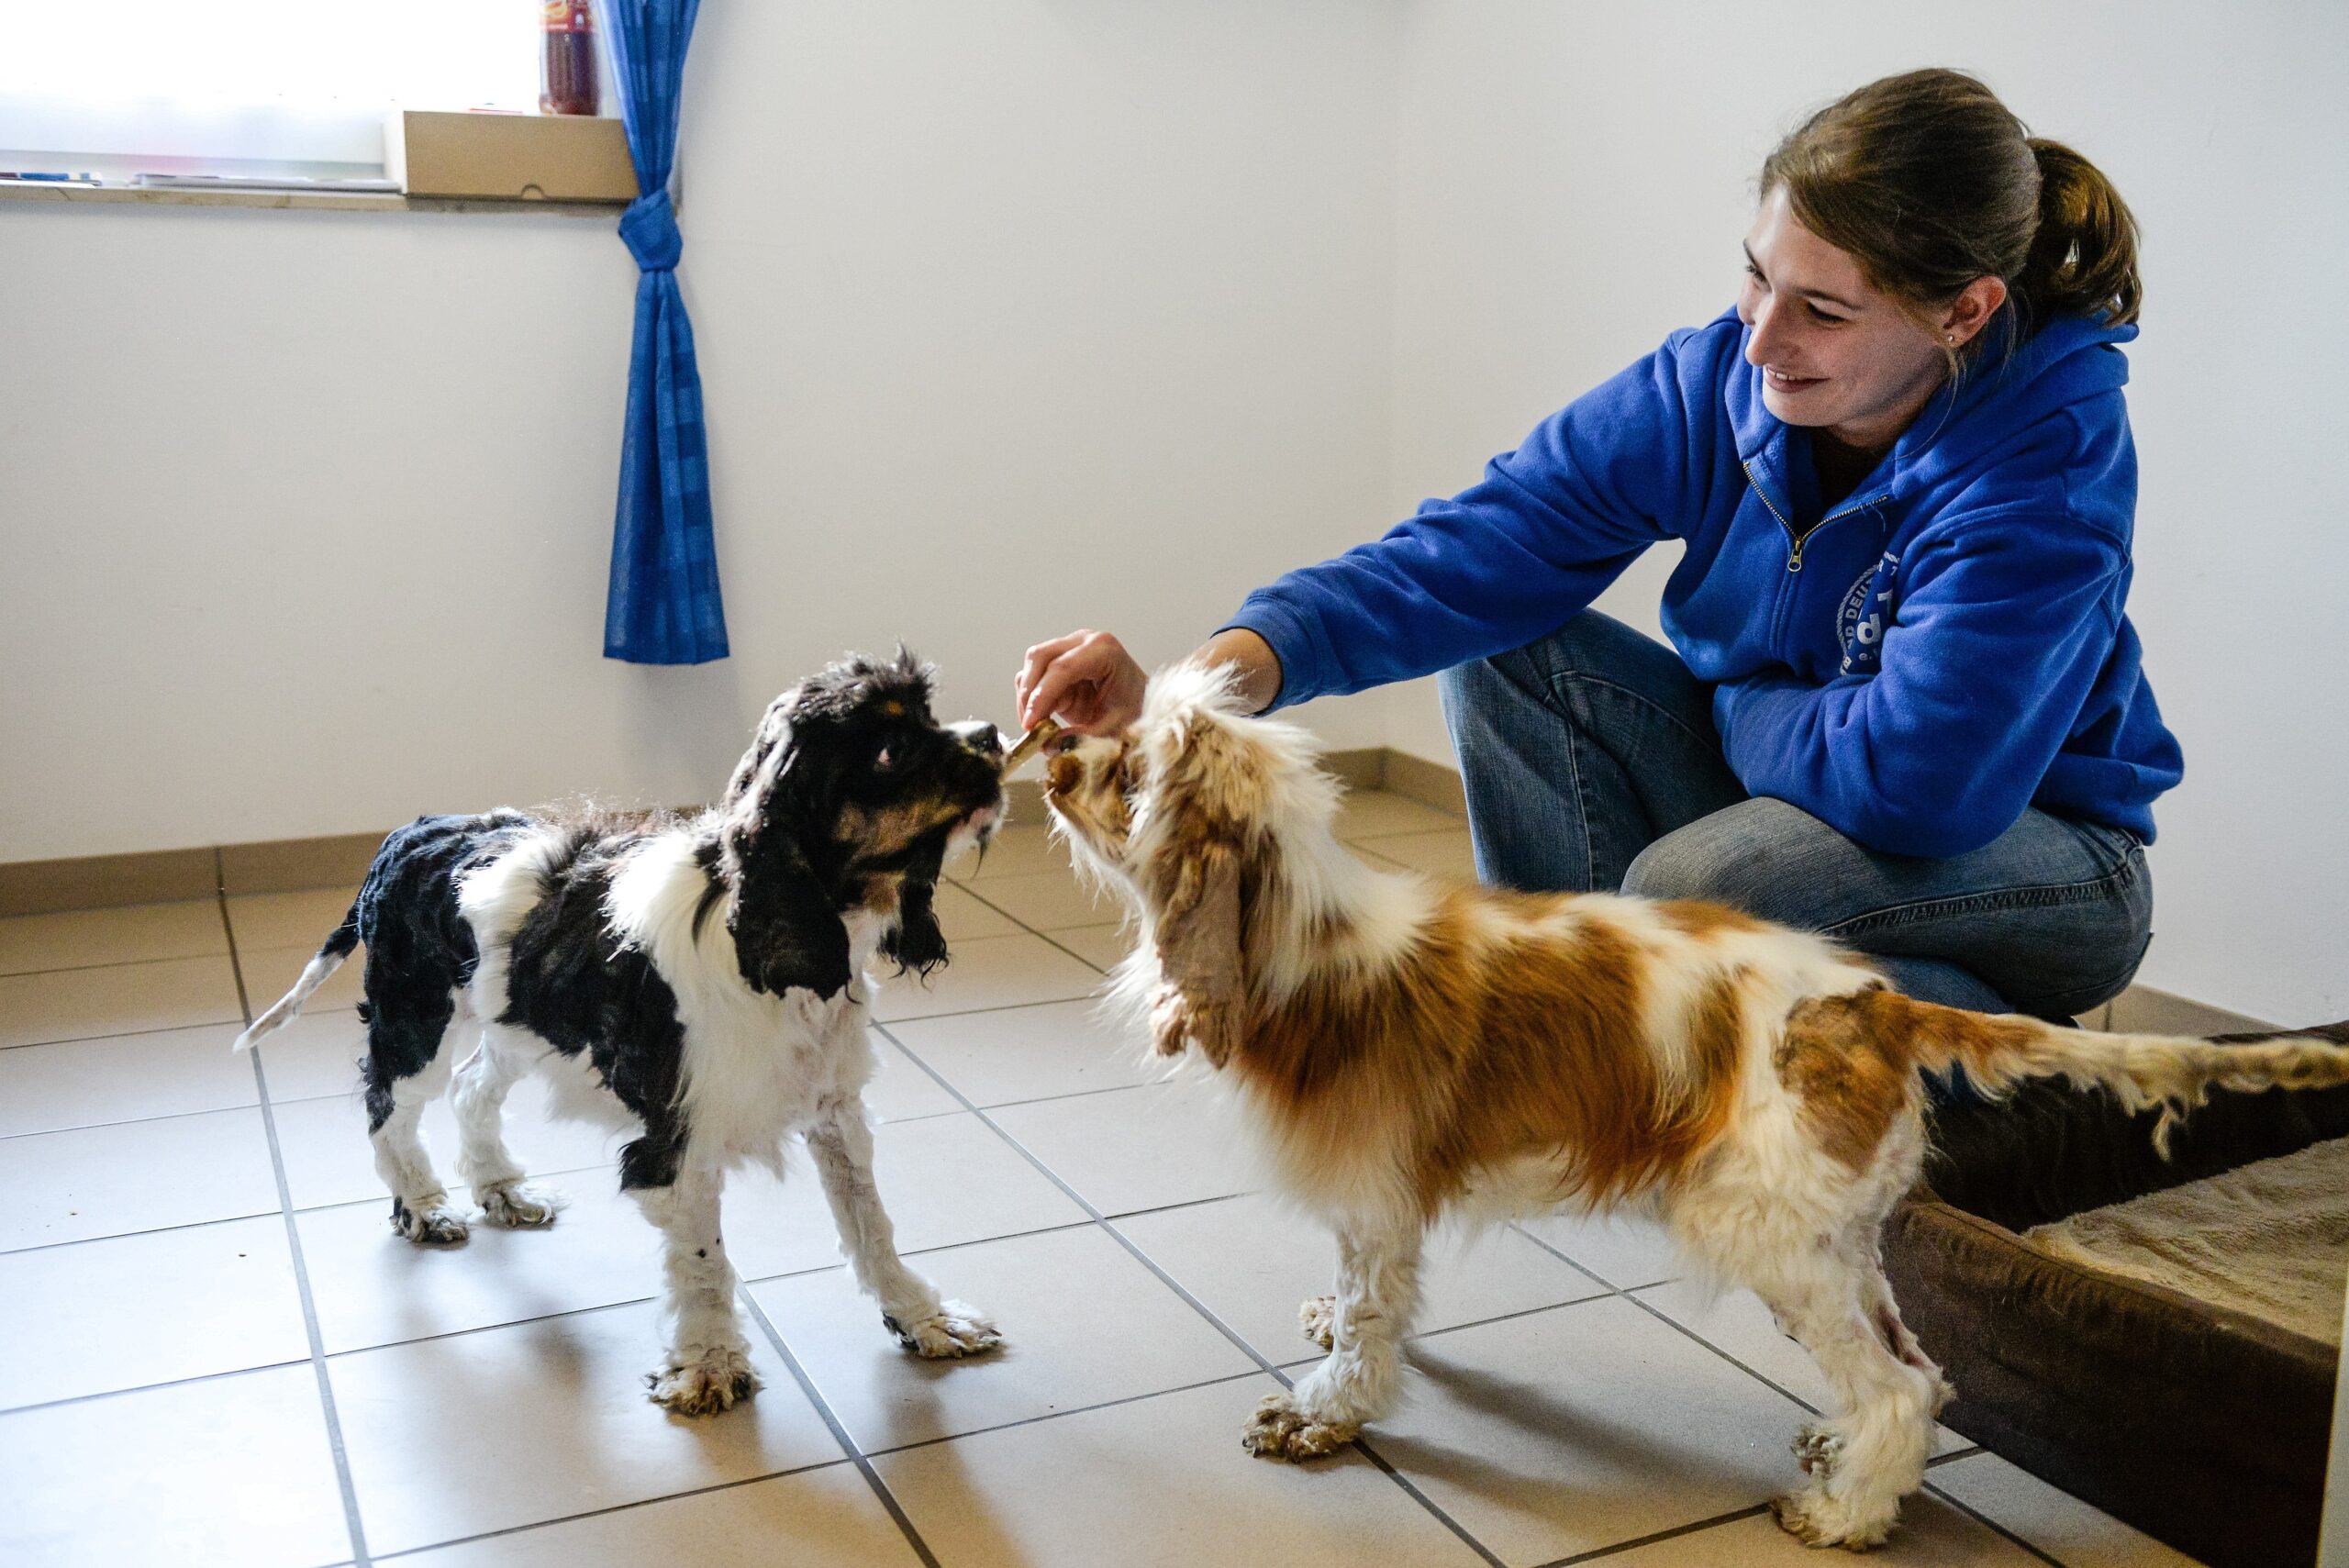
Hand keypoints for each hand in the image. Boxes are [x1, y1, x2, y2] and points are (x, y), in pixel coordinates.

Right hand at [1015, 630, 1148, 734]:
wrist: (1138, 701)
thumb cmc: (1133, 709)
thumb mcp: (1113, 727)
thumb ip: (1083, 737)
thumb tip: (1048, 746)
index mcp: (1104, 649)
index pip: (1063, 668)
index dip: (1042, 696)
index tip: (1030, 724)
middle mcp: (1083, 641)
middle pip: (1040, 658)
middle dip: (1030, 695)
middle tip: (1029, 727)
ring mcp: (1068, 647)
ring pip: (1031, 667)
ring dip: (1029, 699)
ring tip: (1041, 726)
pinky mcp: (1056, 660)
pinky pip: (1033, 677)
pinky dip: (1033, 700)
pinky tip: (1045, 718)